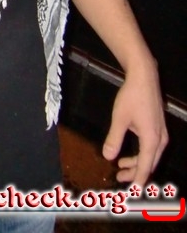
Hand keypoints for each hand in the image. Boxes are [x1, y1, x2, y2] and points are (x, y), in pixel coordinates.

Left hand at [102, 60, 168, 185]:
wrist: (144, 76)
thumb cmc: (132, 97)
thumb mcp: (119, 118)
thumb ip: (114, 139)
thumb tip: (107, 157)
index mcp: (151, 140)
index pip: (145, 167)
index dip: (138, 181)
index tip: (132, 193)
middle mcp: (160, 139)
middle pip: (149, 164)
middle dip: (135, 173)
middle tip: (119, 178)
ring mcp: (161, 133)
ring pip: (150, 156)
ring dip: (136, 163)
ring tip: (121, 166)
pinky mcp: (158, 127)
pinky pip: (150, 147)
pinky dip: (140, 153)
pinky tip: (127, 151)